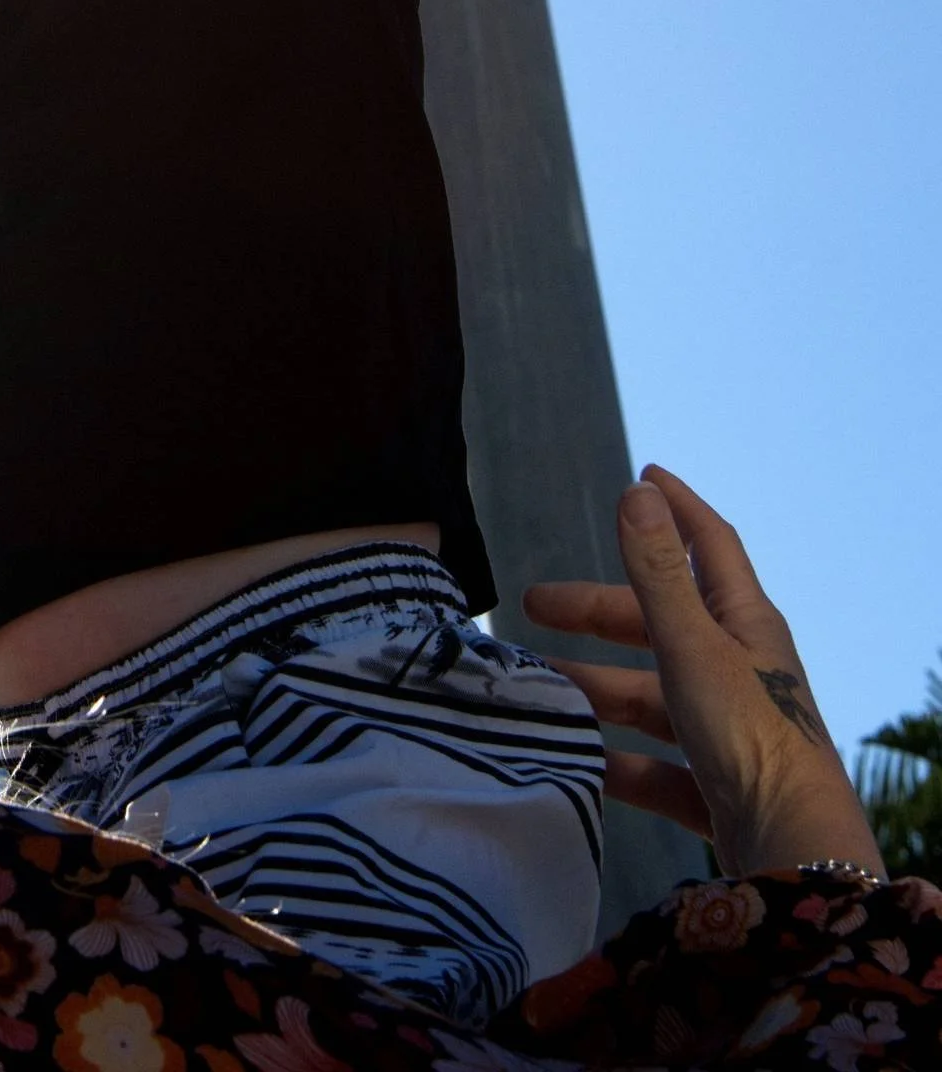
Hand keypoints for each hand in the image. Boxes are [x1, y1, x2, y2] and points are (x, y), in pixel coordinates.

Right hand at [524, 465, 881, 878]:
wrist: (792, 853)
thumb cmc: (749, 735)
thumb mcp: (692, 645)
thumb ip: (658, 572)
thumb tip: (638, 489)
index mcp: (744, 626)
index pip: (710, 547)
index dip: (678, 510)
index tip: (645, 474)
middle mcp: (738, 671)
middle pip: (661, 623)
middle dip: (598, 612)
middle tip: (534, 605)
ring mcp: (727, 730)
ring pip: (649, 695)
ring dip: (595, 687)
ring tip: (538, 688)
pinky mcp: (716, 786)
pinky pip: (654, 763)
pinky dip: (615, 759)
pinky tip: (576, 760)